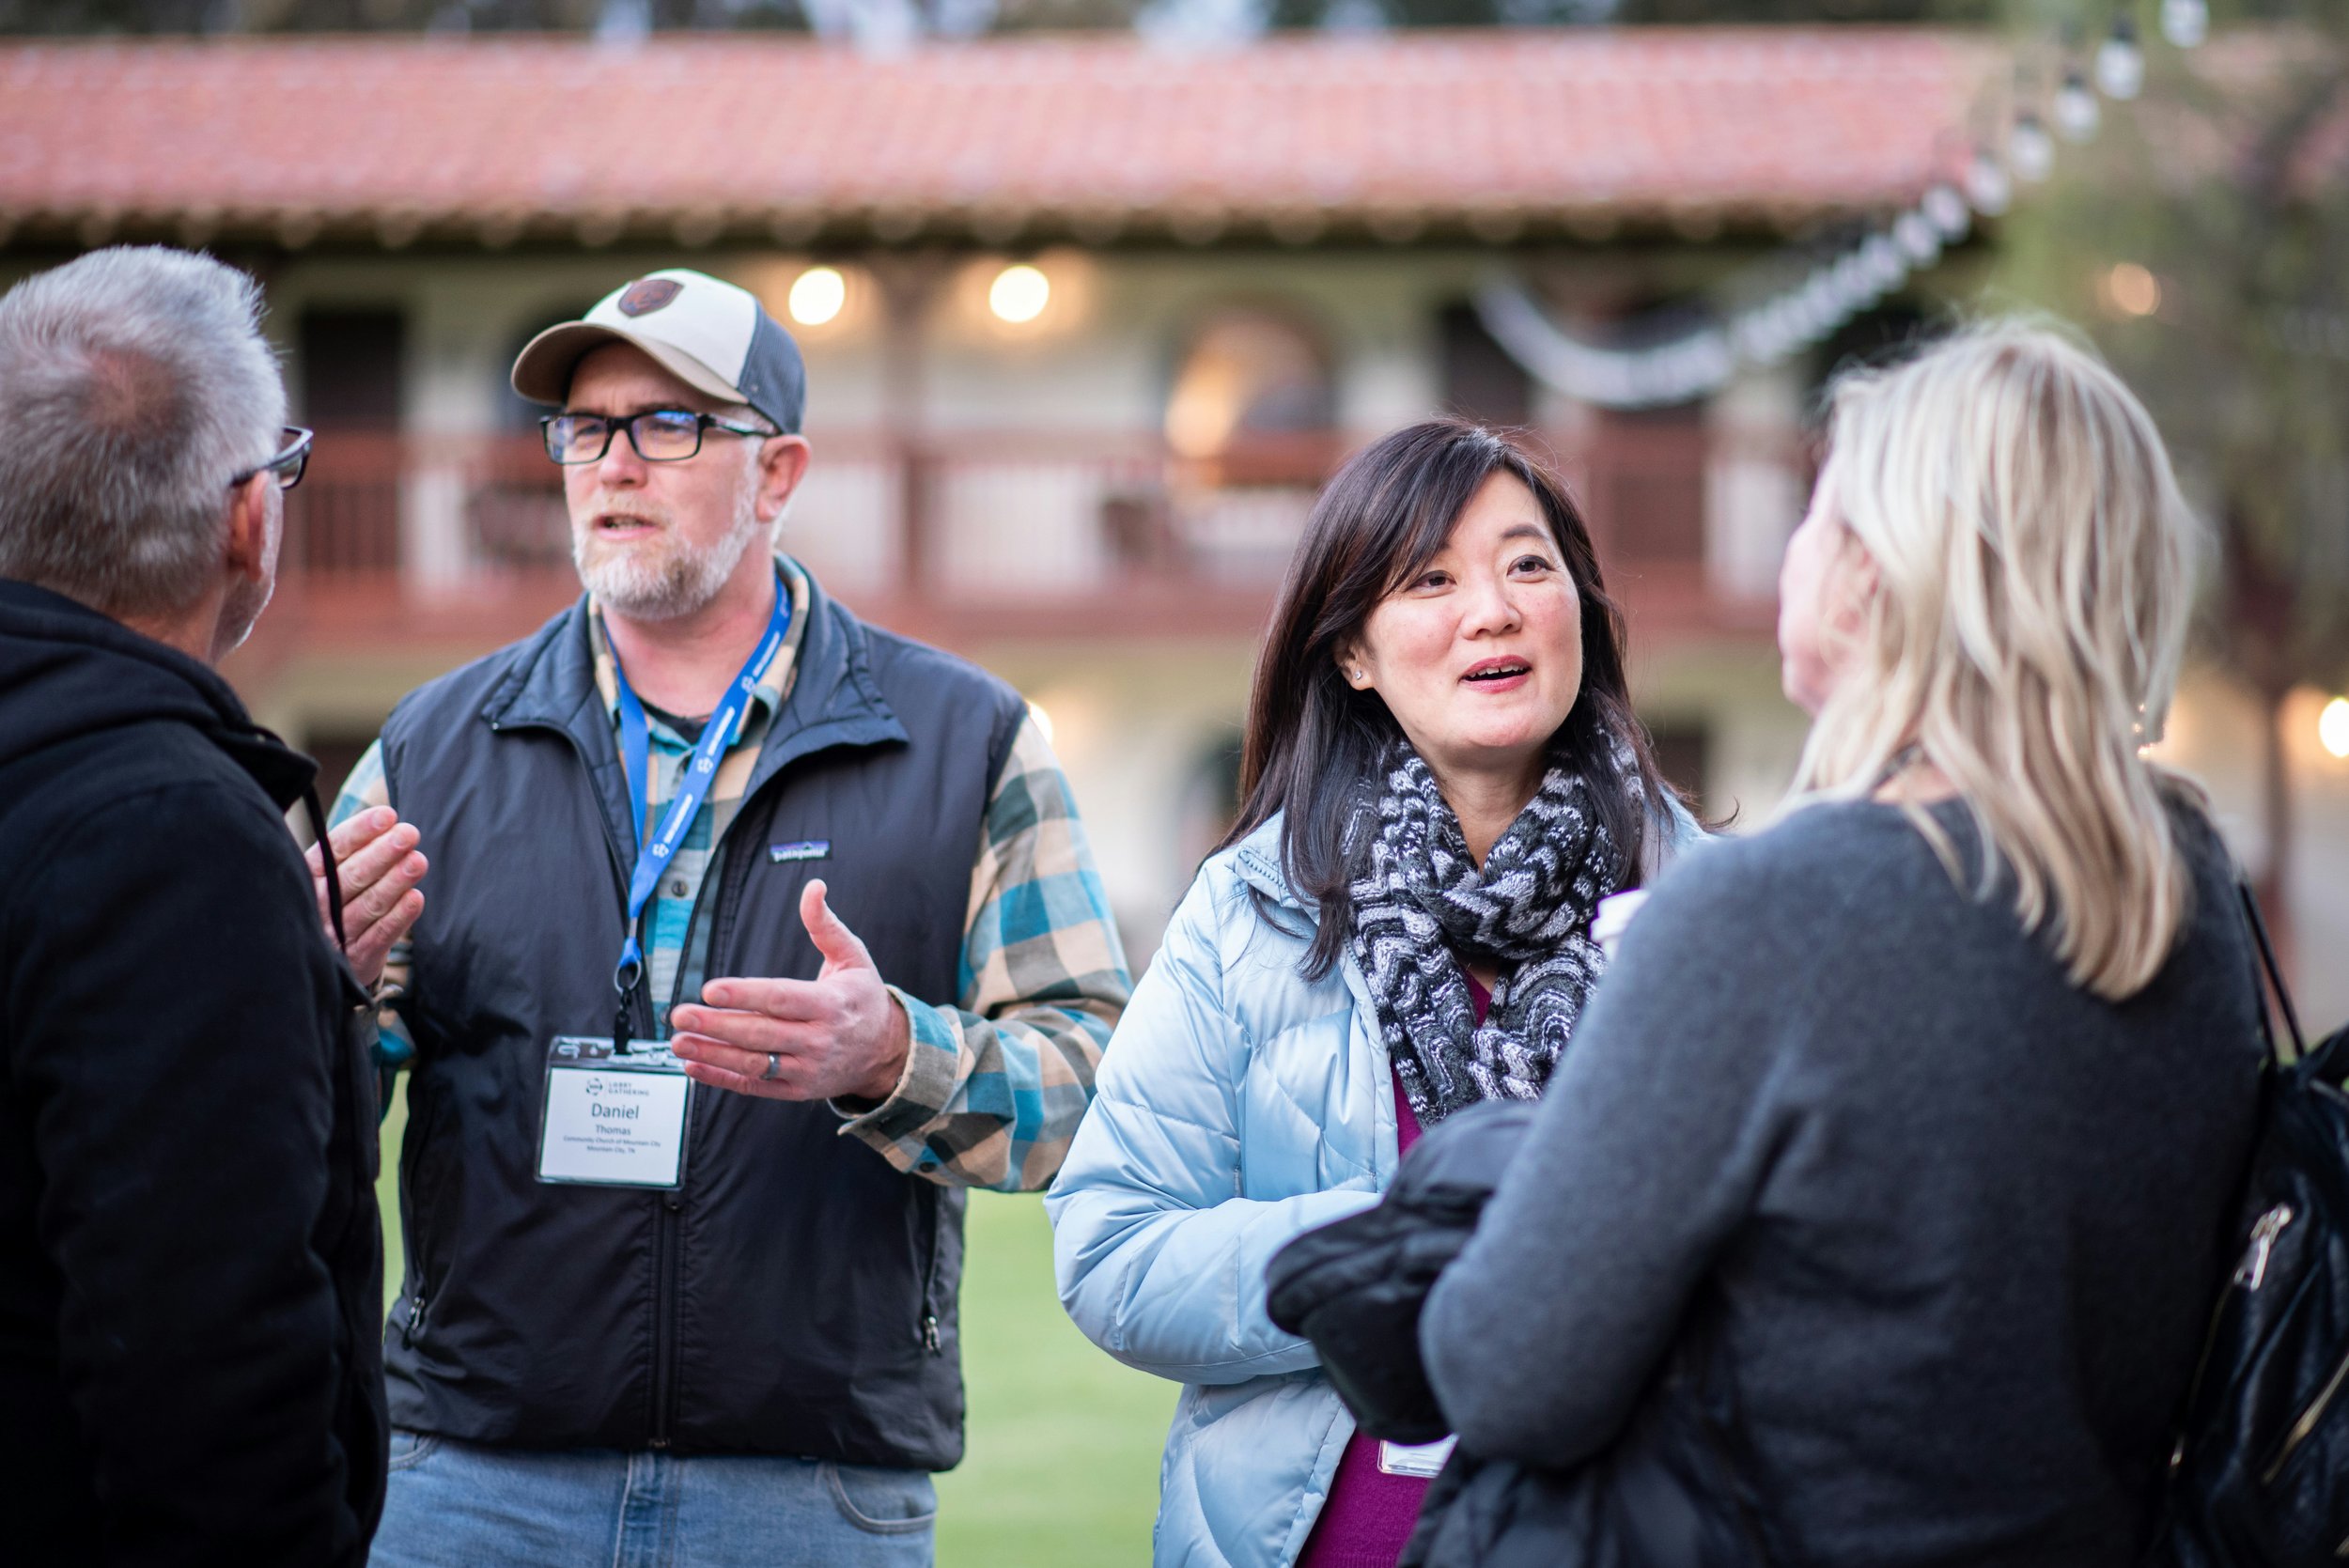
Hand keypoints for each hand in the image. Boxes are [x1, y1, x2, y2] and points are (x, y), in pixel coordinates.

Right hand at [306, 806, 427, 990]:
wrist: (325, 961)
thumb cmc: (335, 903)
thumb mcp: (330, 875)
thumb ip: (351, 850)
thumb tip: (388, 818)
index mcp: (308, 876)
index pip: (333, 849)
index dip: (360, 831)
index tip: (388, 815)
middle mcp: (317, 905)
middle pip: (351, 876)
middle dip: (382, 853)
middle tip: (409, 834)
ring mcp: (336, 934)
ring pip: (369, 905)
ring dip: (395, 882)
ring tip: (419, 862)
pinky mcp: (357, 957)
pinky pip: (380, 935)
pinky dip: (398, 917)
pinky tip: (416, 898)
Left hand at [668, 880, 911, 1103]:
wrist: (885, 1051)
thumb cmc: (862, 997)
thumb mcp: (853, 957)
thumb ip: (826, 924)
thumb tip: (813, 888)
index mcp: (832, 1004)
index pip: (782, 998)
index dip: (745, 995)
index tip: (711, 989)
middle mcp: (819, 1039)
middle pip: (761, 1033)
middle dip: (717, 1025)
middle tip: (680, 1014)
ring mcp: (807, 1068)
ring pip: (753, 1063)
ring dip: (712, 1053)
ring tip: (678, 1041)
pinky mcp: (796, 1089)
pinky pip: (754, 1086)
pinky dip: (721, 1078)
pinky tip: (693, 1066)